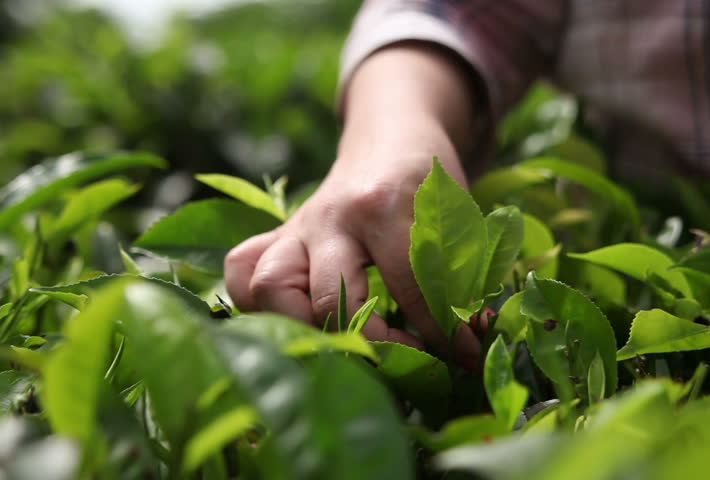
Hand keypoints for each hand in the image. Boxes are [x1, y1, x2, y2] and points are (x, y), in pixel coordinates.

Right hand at [224, 42, 483, 360]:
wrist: (388, 138)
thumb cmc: (425, 183)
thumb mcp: (454, 215)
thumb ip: (458, 274)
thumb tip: (467, 340)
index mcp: (383, 204)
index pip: (409, 287)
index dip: (442, 332)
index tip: (463, 355)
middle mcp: (330, 216)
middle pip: (331, 299)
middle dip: (373, 344)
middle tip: (405, 355)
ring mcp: (296, 226)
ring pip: (268, 286)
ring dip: (303, 327)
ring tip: (342, 340)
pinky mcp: (276, 235)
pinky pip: (241, 270)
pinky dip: (255, 301)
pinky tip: (294, 317)